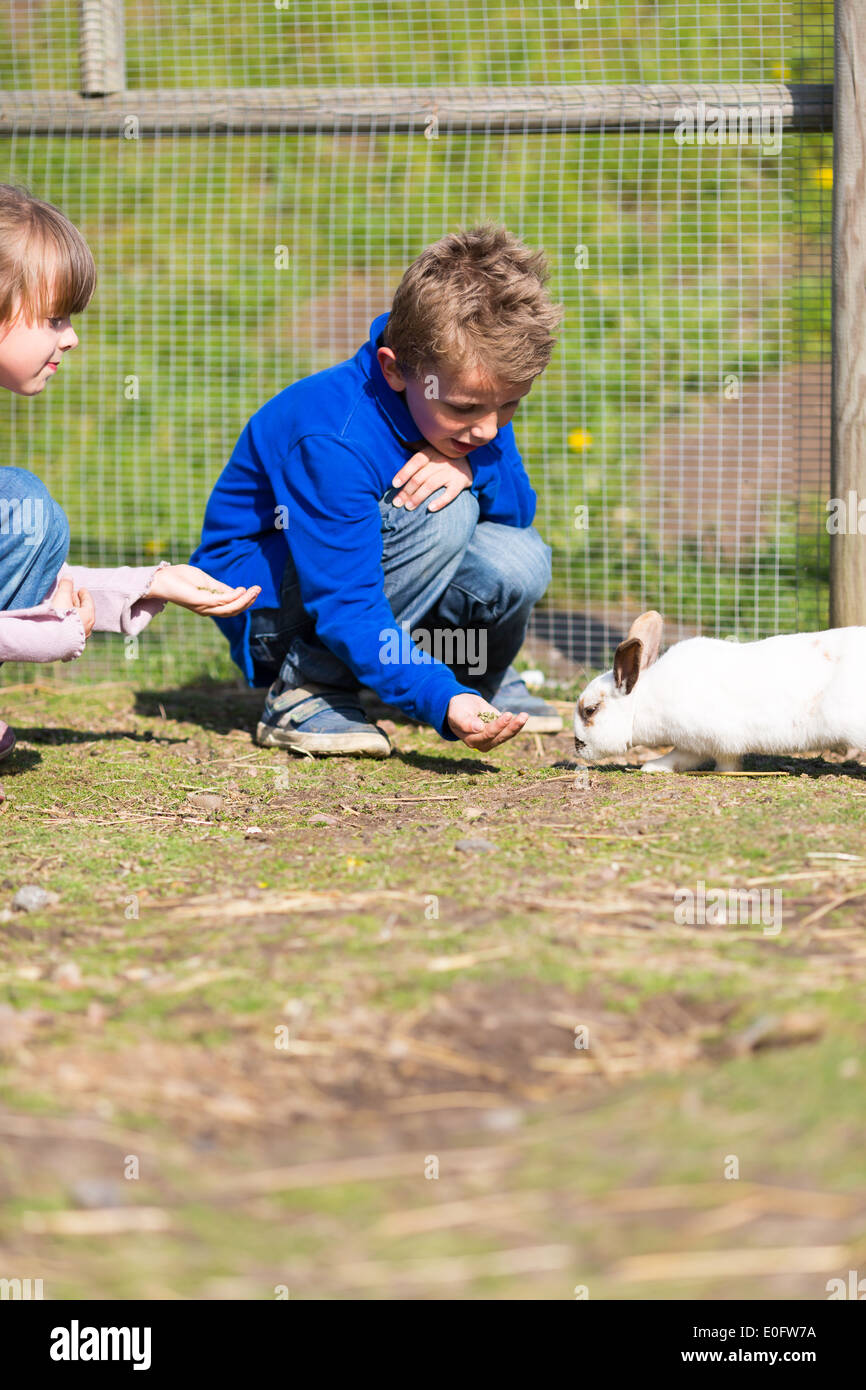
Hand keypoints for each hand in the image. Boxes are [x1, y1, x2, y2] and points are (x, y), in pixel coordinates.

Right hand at [51, 579, 94, 636]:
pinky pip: (72, 629)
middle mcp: (87, 627)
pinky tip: (62, 621)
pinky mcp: (71, 644)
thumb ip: (66, 586)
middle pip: (84, 612)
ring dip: (73, 613)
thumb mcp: (62, 597)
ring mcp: (79, 637)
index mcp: (88, 616)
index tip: (81, 589)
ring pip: (78, 621)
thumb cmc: (59, 617)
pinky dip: (69, 622)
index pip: (88, 602)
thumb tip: (69, 577)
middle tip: (71, 596)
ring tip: (65, 607)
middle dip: (77, 602)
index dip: (84, 594)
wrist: (50, 640)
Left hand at [145, 564, 260, 615]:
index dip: (245, 600)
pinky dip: (234, 597)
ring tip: (255, 590)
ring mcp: (204, 607)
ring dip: (245, 600)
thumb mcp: (205, 581)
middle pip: (233, 610)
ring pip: (230, 608)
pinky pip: (221, 602)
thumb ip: (220, 587)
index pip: (231, 607)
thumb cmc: (180, 577)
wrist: (161, 578)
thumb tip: (237, 591)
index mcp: (209, 605)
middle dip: (248, 601)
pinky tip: (242, 590)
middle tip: (259, 590)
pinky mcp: (200, 602)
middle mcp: (207, 609)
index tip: (256, 589)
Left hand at [392, 446, 472, 512]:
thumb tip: (399, 439)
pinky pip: (450, 494)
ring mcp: (451, 472)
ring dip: (418, 497)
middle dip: (407, 491)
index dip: (404, 473)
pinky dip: (440, 501)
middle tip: (397, 503)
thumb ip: (415, 445)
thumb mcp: (431, 447)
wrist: (471, 461)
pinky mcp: (460, 483)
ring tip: (408, 507)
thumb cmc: (443, 456)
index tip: (394, 485)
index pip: (415, 462)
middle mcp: (440, 461)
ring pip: (431, 486)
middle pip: (420, 477)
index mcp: (431, 452)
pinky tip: (430, 509)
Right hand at [447, 692, 528, 749]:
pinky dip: (517, 725)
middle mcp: (483, 743)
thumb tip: (478, 728)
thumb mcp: (458, 714)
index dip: (498, 726)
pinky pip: (509, 731)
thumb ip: (466, 722)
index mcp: (471, 740)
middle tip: (522, 716)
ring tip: (524, 716)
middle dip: (511, 727)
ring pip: (506, 735)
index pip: (487, 735)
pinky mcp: (499, 733)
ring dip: (517, 726)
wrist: (462, 706)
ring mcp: (492, 739)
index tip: (507, 715)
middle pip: (499, 737)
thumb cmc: (458, 710)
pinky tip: (523, 717)